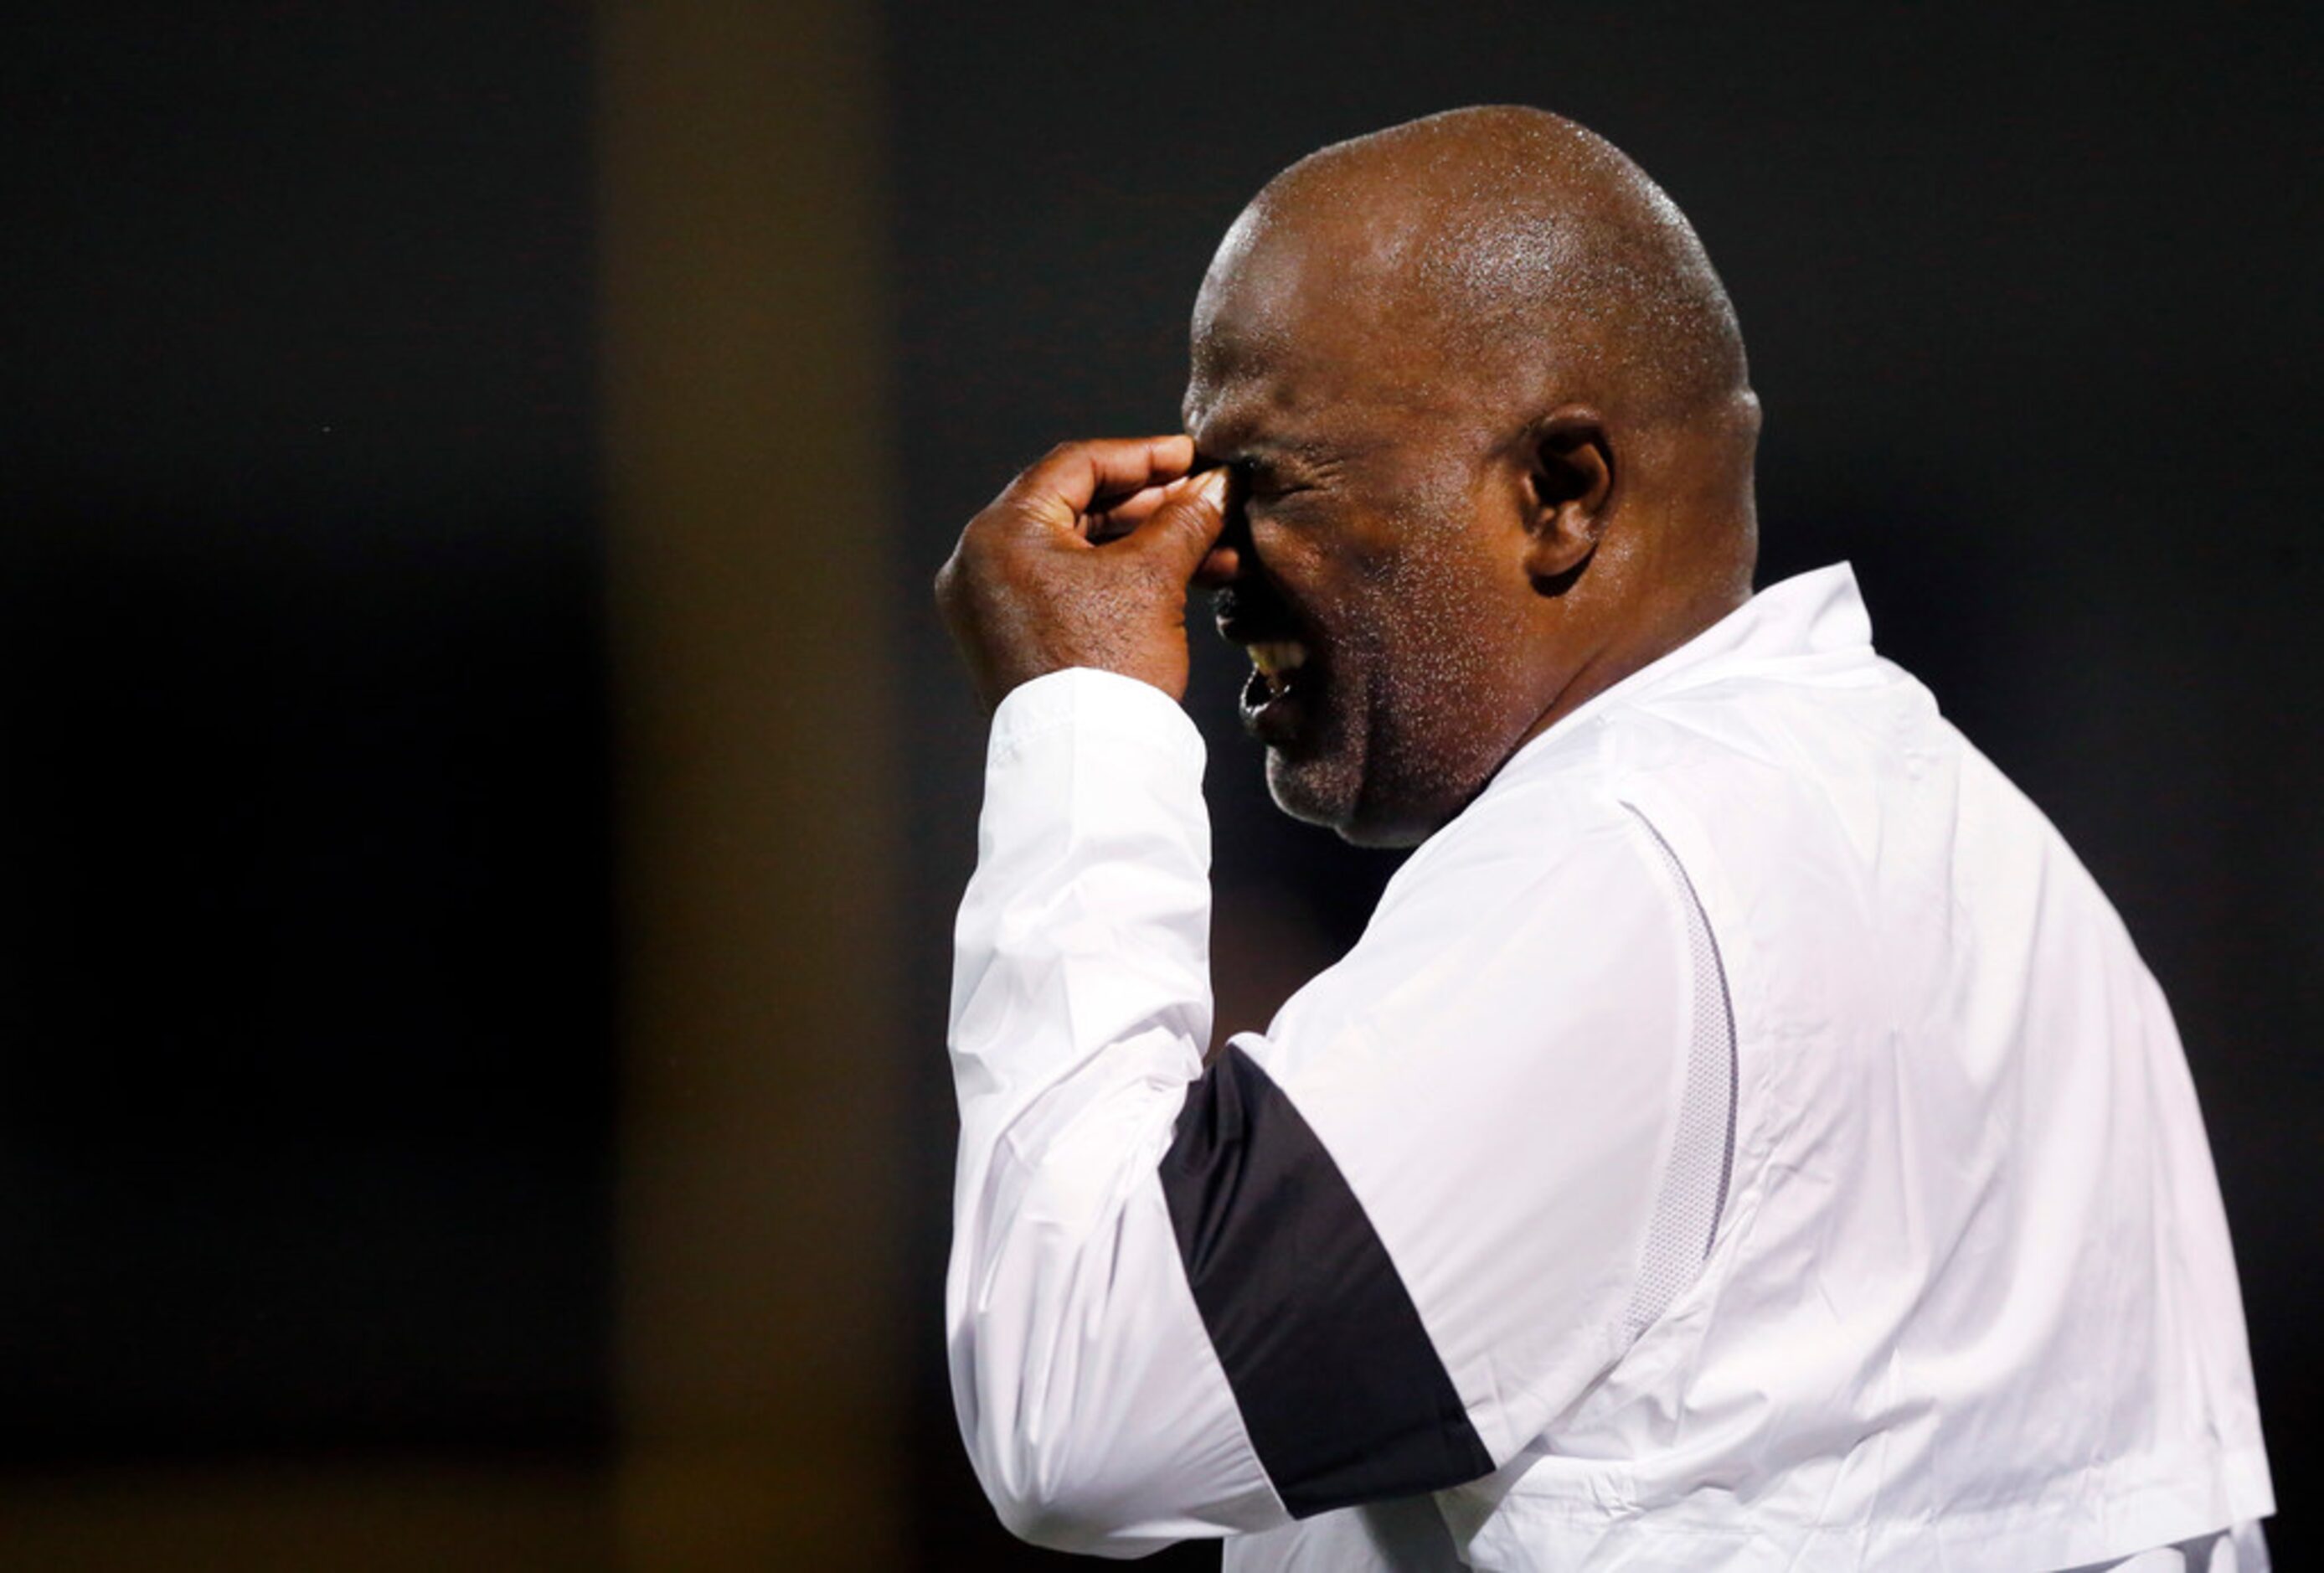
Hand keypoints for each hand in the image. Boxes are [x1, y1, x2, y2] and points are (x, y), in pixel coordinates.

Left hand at [935, 435, 1230, 710]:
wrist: (1088, 767)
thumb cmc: (1108, 671)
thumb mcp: (1155, 579)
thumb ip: (1186, 519)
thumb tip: (1218, 486)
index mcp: (998, 534)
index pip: (1077, 464)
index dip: (1145, 456)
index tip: (1194, 457)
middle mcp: (980, 563)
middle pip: (1076, 506)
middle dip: (1153, 504)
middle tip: (1207, 501)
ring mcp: (991, 604)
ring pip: (1079, 550)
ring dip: (1146, 545)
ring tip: (1212, 547)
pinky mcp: (1011, 639)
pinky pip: (1069, 588)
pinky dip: (1120, 580)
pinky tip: (1182, 579)